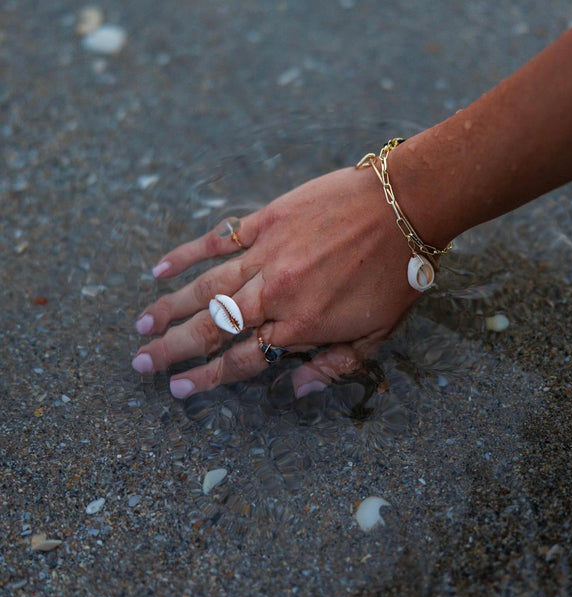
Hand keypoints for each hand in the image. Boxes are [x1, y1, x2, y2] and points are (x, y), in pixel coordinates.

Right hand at [131, 164, 422, 397]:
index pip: (242, 360)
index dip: (207, 377)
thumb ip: (335, 364)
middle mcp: (276, 295)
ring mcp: (267, 256)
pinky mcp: (267, 222)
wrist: (406, 206)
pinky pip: (218, 240)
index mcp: (302, 326)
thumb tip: (297, 390)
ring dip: (170, 309)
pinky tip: (159, 269)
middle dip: (173, 349)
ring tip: (141, 326)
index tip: (178, 388)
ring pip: (206, 289)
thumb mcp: (378, 332)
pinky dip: (187, 255)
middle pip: (213, 328)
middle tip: (141, 362)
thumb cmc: (397, 272)